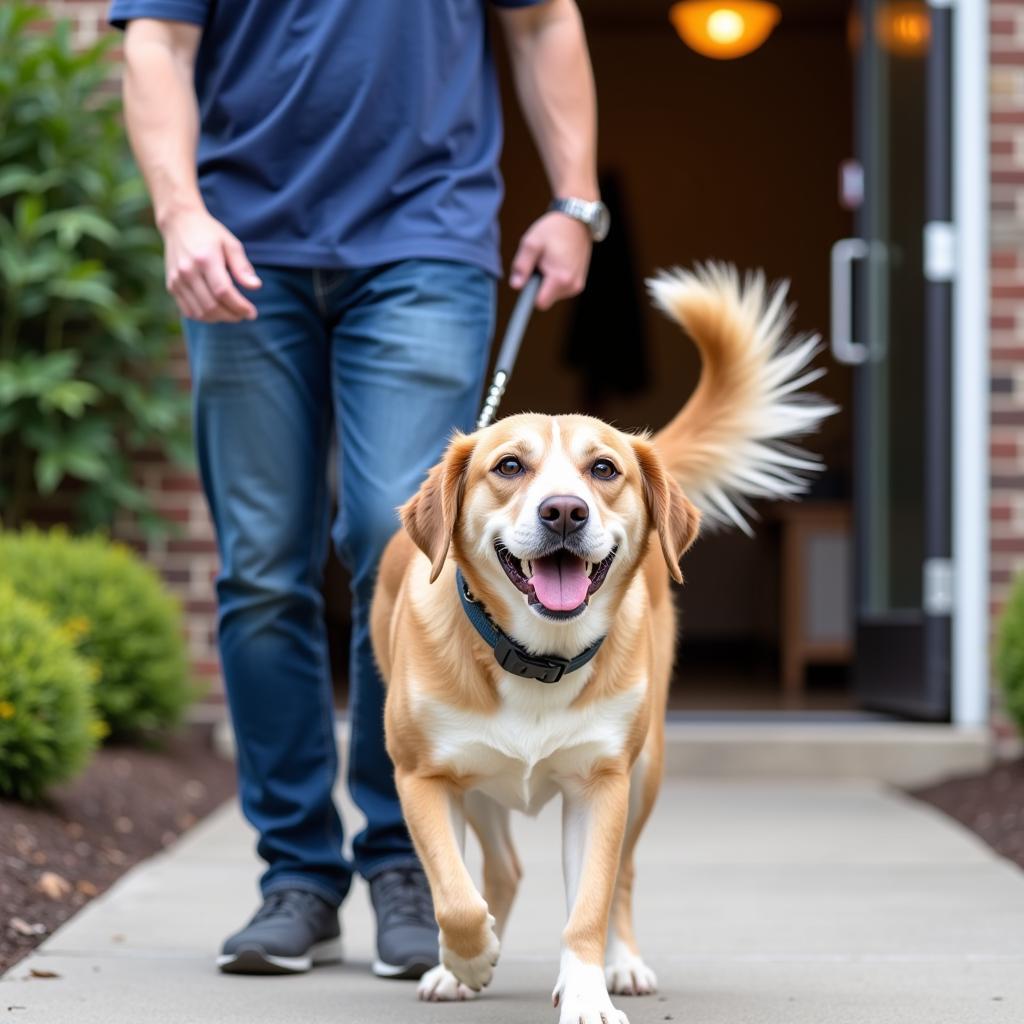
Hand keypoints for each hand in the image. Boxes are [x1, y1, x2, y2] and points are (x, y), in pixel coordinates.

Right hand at [160, 206, 261, 321]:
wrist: (179, 223)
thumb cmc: (210, 234)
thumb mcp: (231, 244)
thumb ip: (242, 267)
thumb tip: (256, 287)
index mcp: (205, 259)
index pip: (223, 292)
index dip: (239, 306)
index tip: (252, 313)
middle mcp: (188, 271)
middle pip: (212, 305)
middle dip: (232, 315)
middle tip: (244, 315)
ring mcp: (177, 280)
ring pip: (200, 312)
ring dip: (220, 319)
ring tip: (232, 314)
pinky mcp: (171, 286)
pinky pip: (188, 311)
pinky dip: (205, 317)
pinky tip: (217, 312)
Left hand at [509, 211, 591, 310]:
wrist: (576, 220)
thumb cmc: (553, 230)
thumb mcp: (531, 243)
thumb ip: (521, 266)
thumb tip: (516, 286)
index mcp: (560, 278)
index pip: (540, 303)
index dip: (529, 296)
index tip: (526, 285)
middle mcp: (571, 286)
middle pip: (545, 299)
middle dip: (538, 286)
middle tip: (539, 264)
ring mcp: (577, 285)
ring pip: (552, 295)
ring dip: (546, 282)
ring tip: (549, 260)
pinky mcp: (579, 283)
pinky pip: (560, 290)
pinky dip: (555, 280)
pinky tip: (557, 263)